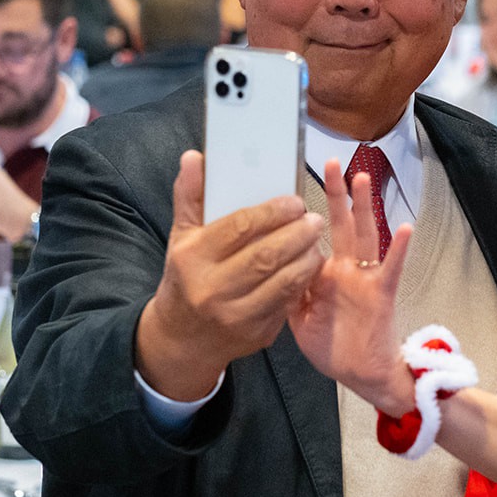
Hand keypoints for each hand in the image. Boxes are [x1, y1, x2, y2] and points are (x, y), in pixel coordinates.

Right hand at [135, 151, 324, 399]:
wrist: (181, 339)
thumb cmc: (185, 278)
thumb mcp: (181, 238)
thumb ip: (190, 196)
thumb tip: (194, 157)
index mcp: (193, 258)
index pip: (240, 227)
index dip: (272, 212)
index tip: (294, 202)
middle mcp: (213, 288)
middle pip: (267, 254)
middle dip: (298, 233)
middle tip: (313, 219)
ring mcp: (236, 315)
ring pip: (284, 281)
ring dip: (307, 258)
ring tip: (316, 240)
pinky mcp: (256, 334)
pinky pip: (287, 303)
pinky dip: (302, 282)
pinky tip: (309, 266)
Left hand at [289, 160, 414, 413]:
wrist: (362, 374)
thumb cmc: (333, 346)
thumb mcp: (299, 317)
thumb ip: (288, 290)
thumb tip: (267, 267)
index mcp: (323, 273)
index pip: (312, 235)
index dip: (305, 212)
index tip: (296, 184)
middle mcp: (345, 268)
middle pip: (340, 223)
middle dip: (334, 193)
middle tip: (330, 161)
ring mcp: (364, 278)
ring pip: (365, 234)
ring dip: (364, 207)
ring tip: (362, 177)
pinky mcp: (381, 293)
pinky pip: (391, 268)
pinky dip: (399, 249)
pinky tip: (405, 227)